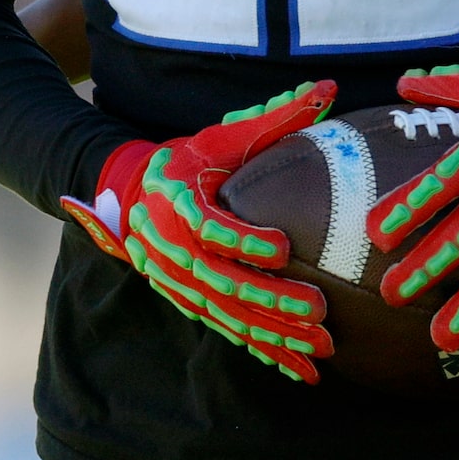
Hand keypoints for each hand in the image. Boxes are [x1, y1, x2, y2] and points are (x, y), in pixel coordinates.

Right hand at [58, 81, 339, 383]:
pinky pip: (228, 332)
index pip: (208, 226)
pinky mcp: (189, 303)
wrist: (130, 193)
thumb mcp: (222, 134)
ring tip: (319, 345)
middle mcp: (170, 247)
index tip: (282, 248)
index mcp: (176, 201)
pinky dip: (264, 352)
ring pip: (227, 315)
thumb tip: (328, 88)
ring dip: (273, 334)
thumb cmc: (190, 158)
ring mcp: (177, 282)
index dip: (242, 239)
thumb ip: (275, 115)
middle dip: (270, 300)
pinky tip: (300, 371)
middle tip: (318, 310)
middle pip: (221, 280)